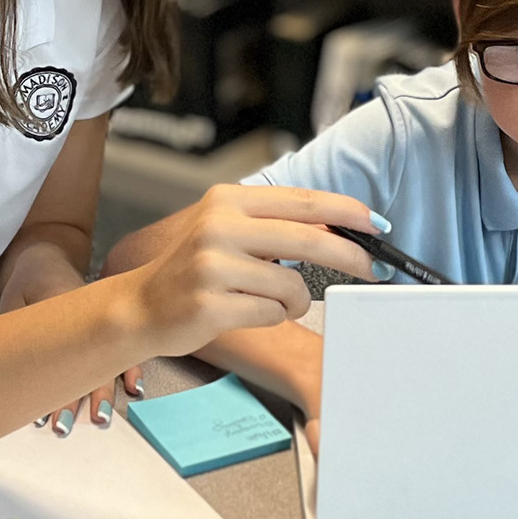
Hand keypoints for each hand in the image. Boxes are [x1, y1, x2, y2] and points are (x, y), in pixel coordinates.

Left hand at [0, 249, 138, 432]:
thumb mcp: (13, 301)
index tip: (42, 416)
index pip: (59, 353)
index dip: (51, 388)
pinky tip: (135, 388)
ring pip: (107, 361)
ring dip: (103, 392)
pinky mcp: (109, 327)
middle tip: (64, 427)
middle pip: (85, 364)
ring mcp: (101, 322)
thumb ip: (13, 331)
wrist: (47, 259)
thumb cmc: (28, 284)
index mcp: (58, 307)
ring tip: (100, 418)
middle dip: (75, 400)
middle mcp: (86, 317)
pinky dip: (131, 369)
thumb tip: (4, 368)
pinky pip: (125, 349)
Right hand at [115, 183, 385, 363]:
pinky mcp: (211, 304)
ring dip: (294, 301)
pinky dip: (272, 317)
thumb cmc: (193, 270)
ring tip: (269, 302)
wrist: (140, 306)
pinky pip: (272, 314)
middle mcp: (219, 226)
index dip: (346, 212)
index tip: (377, 225)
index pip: (303, 201)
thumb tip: (339, 226)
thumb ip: (276, 226)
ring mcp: (213, 265)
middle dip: (351, 256)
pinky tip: (246, 312)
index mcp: (227, 200)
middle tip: (374, 270)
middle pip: (309, 239)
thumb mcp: (229, 232)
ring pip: (293, 285)